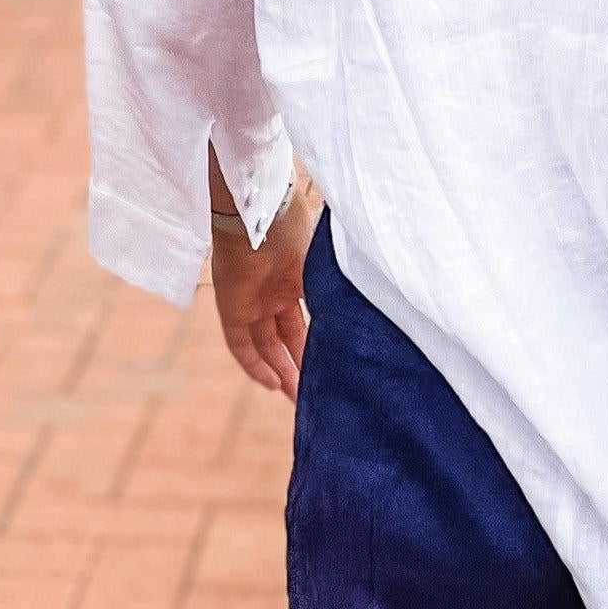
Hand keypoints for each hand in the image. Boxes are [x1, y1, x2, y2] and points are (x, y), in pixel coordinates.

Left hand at [211, 176, 319, 400]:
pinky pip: (240, 344)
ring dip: (281, 372)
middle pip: (285, 337)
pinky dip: (255, 366)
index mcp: (295, 277)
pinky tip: (274, 385)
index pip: (303, 319)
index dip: (314, 343)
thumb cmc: (296, 222)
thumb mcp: (326, 260)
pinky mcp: (232, 306)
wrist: (262, 209)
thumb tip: (375, 307)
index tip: (331, 364)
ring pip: (265, 345)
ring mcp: (252, 299)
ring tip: (299, 399)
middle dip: (300, 365)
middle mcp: (273, 291)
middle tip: (315, 393)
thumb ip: (340, 285)